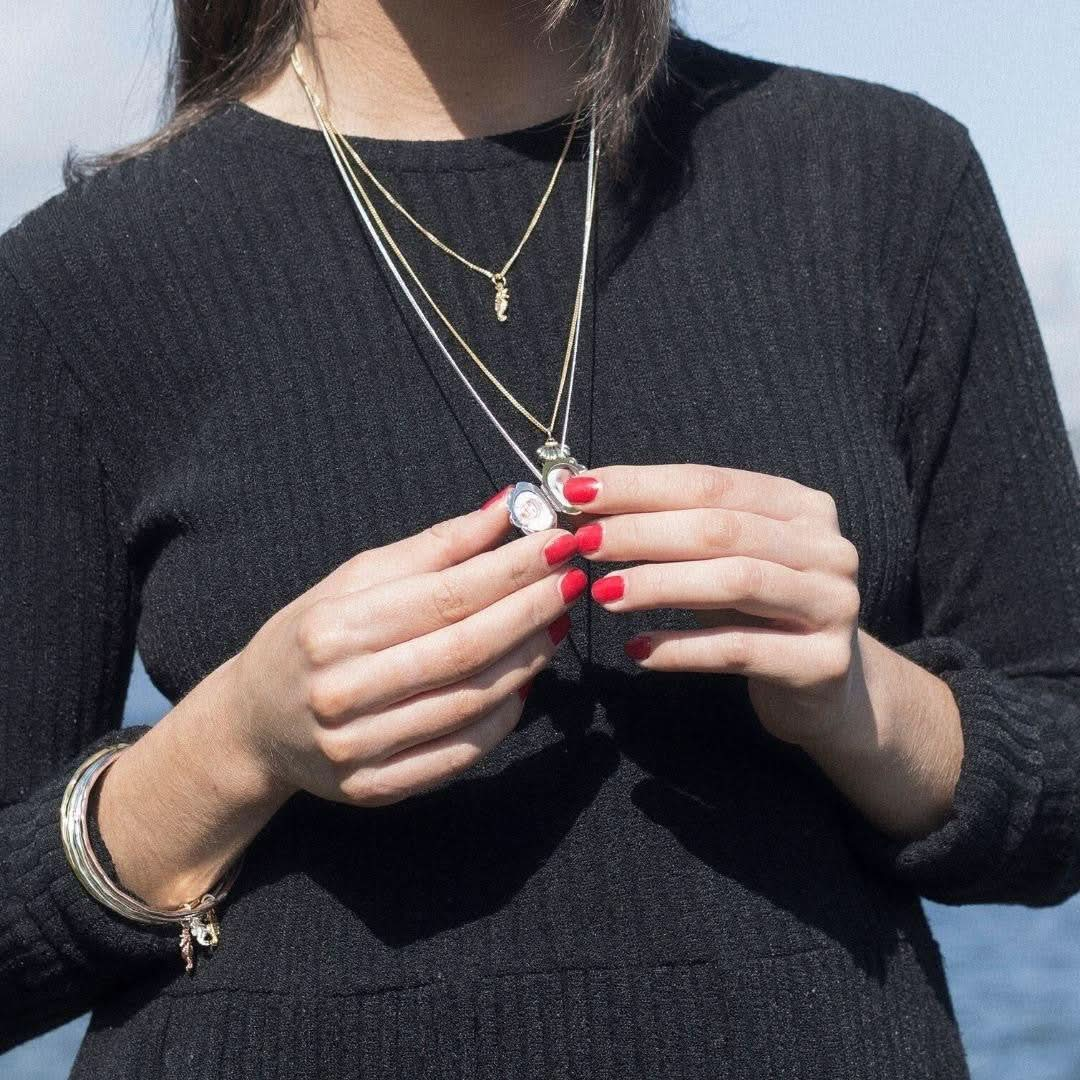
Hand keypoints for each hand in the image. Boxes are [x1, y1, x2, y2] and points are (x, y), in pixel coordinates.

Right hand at [223, 488, 586, 806]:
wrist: (253, 724)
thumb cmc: (309, 637)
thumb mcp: (353, 581)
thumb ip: (432, 548)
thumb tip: (503, 509)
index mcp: (333, 629)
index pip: (444, 596)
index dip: (511, 570)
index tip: (557, 543)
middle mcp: (342, 691)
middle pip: (465, 649)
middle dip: (531, 609)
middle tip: (572, 579)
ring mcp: (358, 748)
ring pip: (471, 701)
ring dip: (528, 659)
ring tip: (555, 623)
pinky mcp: (376, 789)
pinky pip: (462, 752)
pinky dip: (503, 716)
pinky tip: (524, 681)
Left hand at [561, 463, 864, 748]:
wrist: (827, 691)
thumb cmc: (759, 615)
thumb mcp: (725, 562)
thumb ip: (676, 531)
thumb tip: (588, 507)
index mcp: (800, 506)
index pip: (711, 483)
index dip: (641, 484)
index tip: (580, 491)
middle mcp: (826, 548)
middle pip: (721, 529)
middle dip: (642, 531)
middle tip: (584, 542)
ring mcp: (833, 604)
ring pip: (733, 582)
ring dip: (658, 584)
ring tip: (603, 592)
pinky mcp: (822, 663)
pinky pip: (740, 649)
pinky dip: (682, 648)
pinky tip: (638, 651)